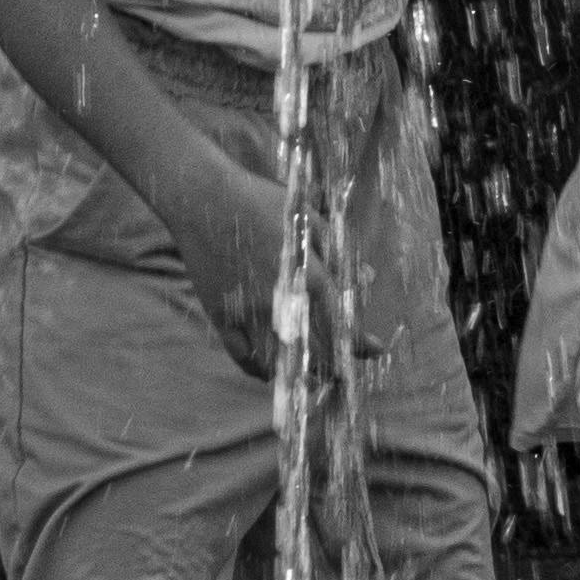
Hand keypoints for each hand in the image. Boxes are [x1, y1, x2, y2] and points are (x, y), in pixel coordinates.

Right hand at [167, 154, 347, 384]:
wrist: (202, 200)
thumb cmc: (259, 201)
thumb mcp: (307, 218)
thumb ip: (336, 250)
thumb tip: (367, 278)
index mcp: (302, 273)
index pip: (339, 319)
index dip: (360, 341)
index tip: (377, 350)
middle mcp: (277, 298)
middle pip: (312, 347)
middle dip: (334, 364)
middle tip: (346, 373)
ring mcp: (245, 310)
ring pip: (278, 358)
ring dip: (299, 373)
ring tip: (315, 379)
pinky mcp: (220, 315)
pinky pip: (241, 354)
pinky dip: (257, 368)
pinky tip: (270, 374)